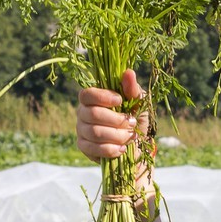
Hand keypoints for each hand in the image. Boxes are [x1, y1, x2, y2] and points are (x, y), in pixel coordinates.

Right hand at [77, 70, 152, 188]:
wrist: (138, 145)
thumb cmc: (136, 119)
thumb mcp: (138, 103)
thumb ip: (132, 89)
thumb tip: (128, 72)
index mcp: (93, 99)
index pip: (87, 94)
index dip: (102, 97)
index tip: (120, 100)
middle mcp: (83, 113)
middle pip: (92, 115)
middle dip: (117, 120)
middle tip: (132, 123)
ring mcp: (81, 130)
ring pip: (95, 133)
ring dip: (117, 135)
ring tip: (131, 136)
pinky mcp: (84, 147)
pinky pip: (94, 149)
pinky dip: (112, 149)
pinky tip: (122, 148)